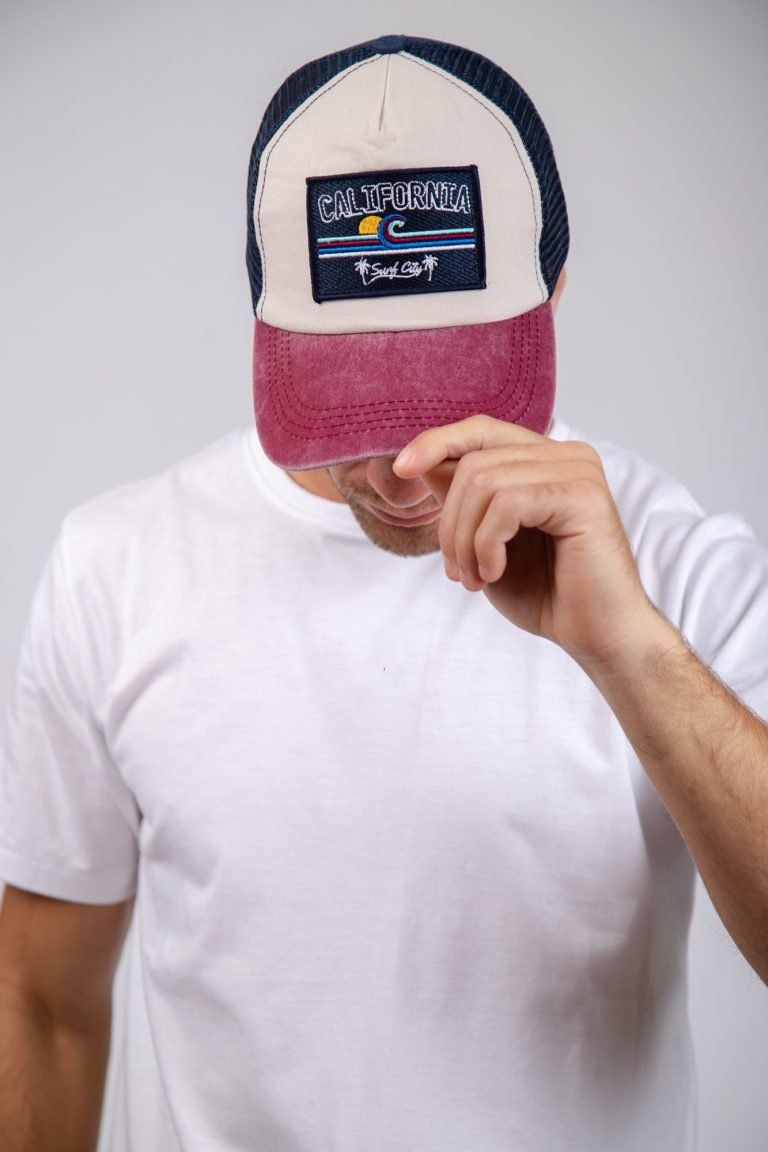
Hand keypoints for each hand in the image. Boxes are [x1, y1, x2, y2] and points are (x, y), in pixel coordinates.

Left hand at [393, 415, 659, 667]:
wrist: (596, 636)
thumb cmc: (546, 593)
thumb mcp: (483, 540)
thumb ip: (456, 498)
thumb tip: (402, 464)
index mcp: (543, 459)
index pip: (479, 430)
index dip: (435, 443)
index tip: (400, 471)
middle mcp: (565, 454)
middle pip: (473, 462)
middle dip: (450, 522)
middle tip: (457, 572)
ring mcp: (578, 470)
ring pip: (484, 481)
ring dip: (465, 539)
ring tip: (476, 578)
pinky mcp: (583, 496)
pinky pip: (507, 504)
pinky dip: (488, 543)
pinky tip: (496, 572)